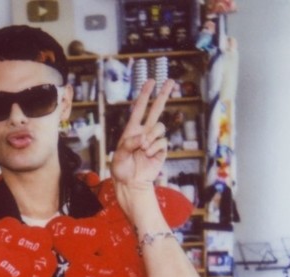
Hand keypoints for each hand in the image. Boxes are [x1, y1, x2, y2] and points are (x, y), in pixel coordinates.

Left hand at [110, 79, 173, 195]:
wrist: (132, 183)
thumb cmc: (121, 169)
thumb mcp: (119, 156)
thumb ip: (129, 144)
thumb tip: (144, 137)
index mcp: (132, 130)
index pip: (139, 108)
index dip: (144, 95)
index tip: (150, 81)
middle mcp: (144, 132)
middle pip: (156, 109)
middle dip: (163, 94)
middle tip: (170, 81)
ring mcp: (154, 140)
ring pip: (160, 127)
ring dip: (152, 136)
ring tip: (144, 149)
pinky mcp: (161, 149)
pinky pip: (163, 142)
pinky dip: (155, 148)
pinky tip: (148, 155)